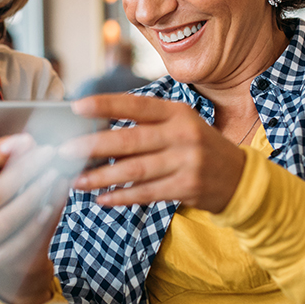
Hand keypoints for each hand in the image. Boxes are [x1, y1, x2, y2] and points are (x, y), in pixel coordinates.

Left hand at [63, 94, 246, 212]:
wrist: (239, 178)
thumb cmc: (198, 147)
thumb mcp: (180, 125)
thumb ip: (147, 125)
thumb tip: (97, 132)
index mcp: (177, 112)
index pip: (137, 106)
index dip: (106, 105)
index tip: (77, 107)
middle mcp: (183, 134)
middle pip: (130, 141)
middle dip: (94, 146)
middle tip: (65, 151)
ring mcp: (187, 161)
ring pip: (135, 170)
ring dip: (102, 177)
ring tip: (77, 181)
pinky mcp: (187, 187)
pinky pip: (147, 193)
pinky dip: (122, 197)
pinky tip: (103, 199)